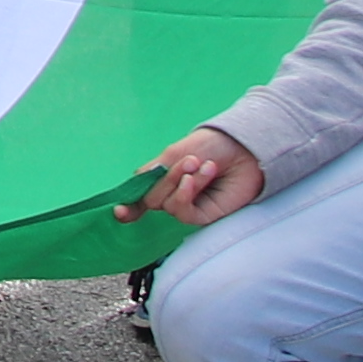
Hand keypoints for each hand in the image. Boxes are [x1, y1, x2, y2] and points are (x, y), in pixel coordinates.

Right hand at [138, 124, 263, 224]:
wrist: (244, 148)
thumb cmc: (211, 146)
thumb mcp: (174, 154)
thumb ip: (151, 174)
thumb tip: (129, 192)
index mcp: (164, 180)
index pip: (141, 197)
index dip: (129, 207)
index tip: (118, 212)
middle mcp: (174, 195)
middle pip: (152, 199)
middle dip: (165, 180)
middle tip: (188, 161)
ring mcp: (189, 206)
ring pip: (167, 205)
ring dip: (179, 183)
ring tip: (198, 164)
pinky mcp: (204, 216)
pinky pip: (184, 212)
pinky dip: (185, 195)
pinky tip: (195, 179)